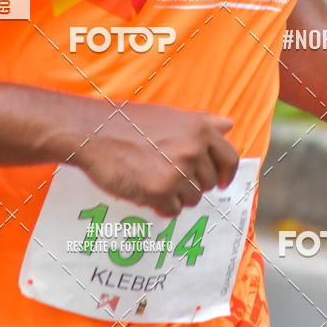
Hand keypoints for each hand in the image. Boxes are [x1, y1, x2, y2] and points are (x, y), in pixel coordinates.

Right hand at [75, 102, 238, 216]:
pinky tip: (145, 188)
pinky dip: (160, 205)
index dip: (226, 174)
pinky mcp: (160, 191)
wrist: (96, 132)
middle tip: (168, 174)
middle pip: (208, 183)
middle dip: (191, 183)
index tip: (220, 182)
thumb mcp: (172, 115)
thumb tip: (229, 125)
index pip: (230, 159)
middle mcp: (194, 149)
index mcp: (200, 128)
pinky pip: (172, 210)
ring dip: (175, 195)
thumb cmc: (132, 123)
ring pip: (191, 199)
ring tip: (153, 177)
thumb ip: (203, 123)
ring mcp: (178, 171)